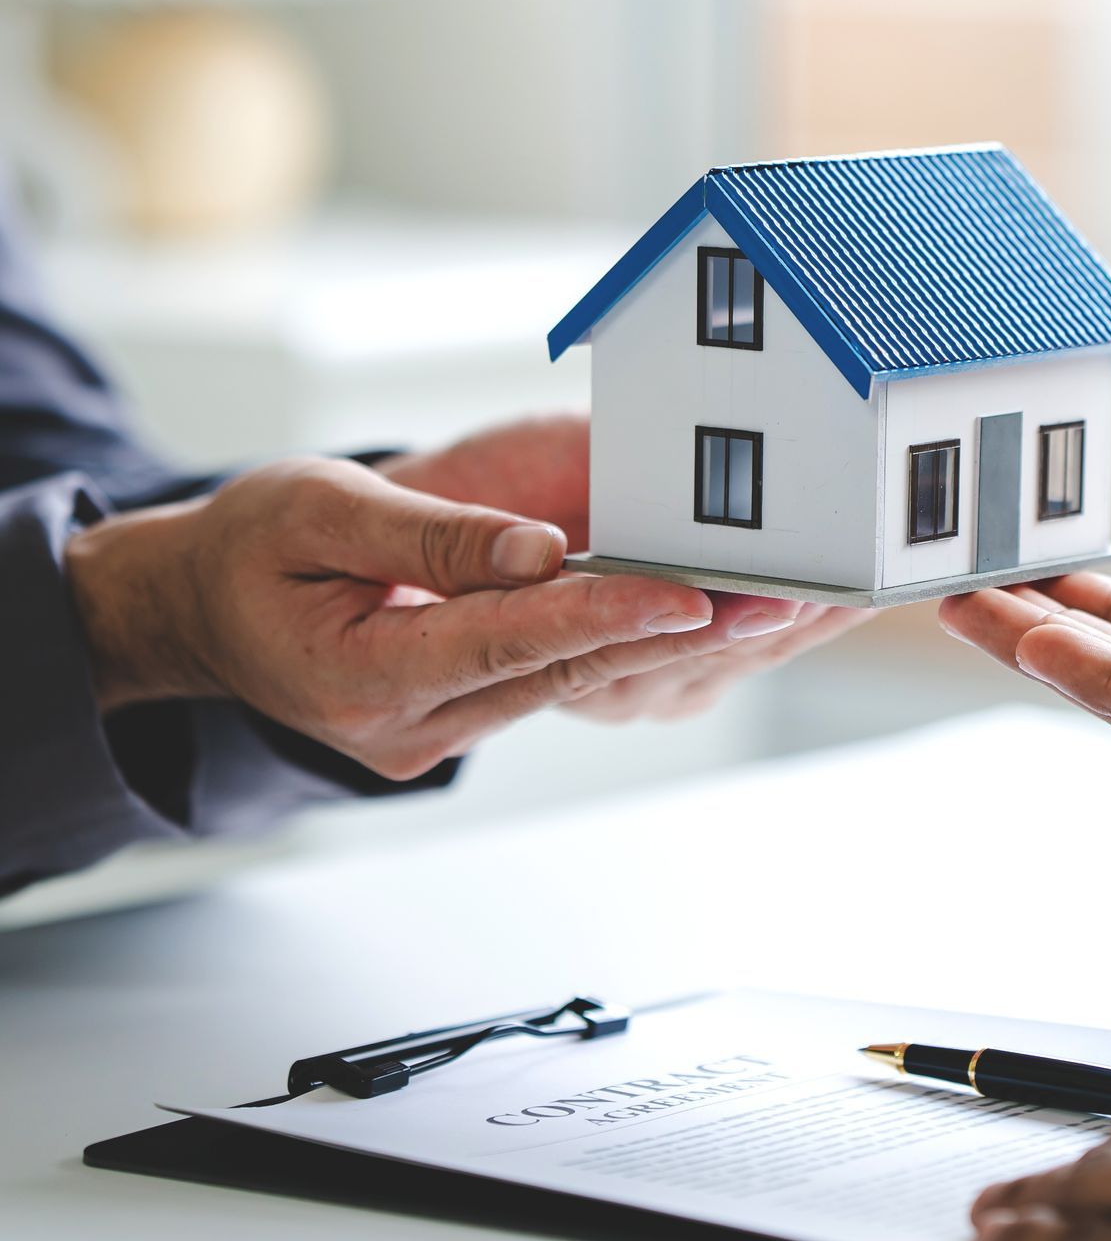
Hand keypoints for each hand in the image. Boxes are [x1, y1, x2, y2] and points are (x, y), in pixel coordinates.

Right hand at [64, 450, 842, 775]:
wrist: (200, 608)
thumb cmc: (247, 548)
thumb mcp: (312, 510)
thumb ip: (427, 533)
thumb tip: (538, 549)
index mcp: (364, 677)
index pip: (508, 642)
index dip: (604, 614)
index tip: (691, 596)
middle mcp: (412, 723)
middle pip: (564, 673)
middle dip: (675, 633)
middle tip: (780, 601)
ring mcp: (440, 730)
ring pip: (574, 680)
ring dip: (672, 643)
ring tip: (774, 606)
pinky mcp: (464, 712)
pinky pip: (557, 676)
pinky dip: (629, 641)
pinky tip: (708, 616)